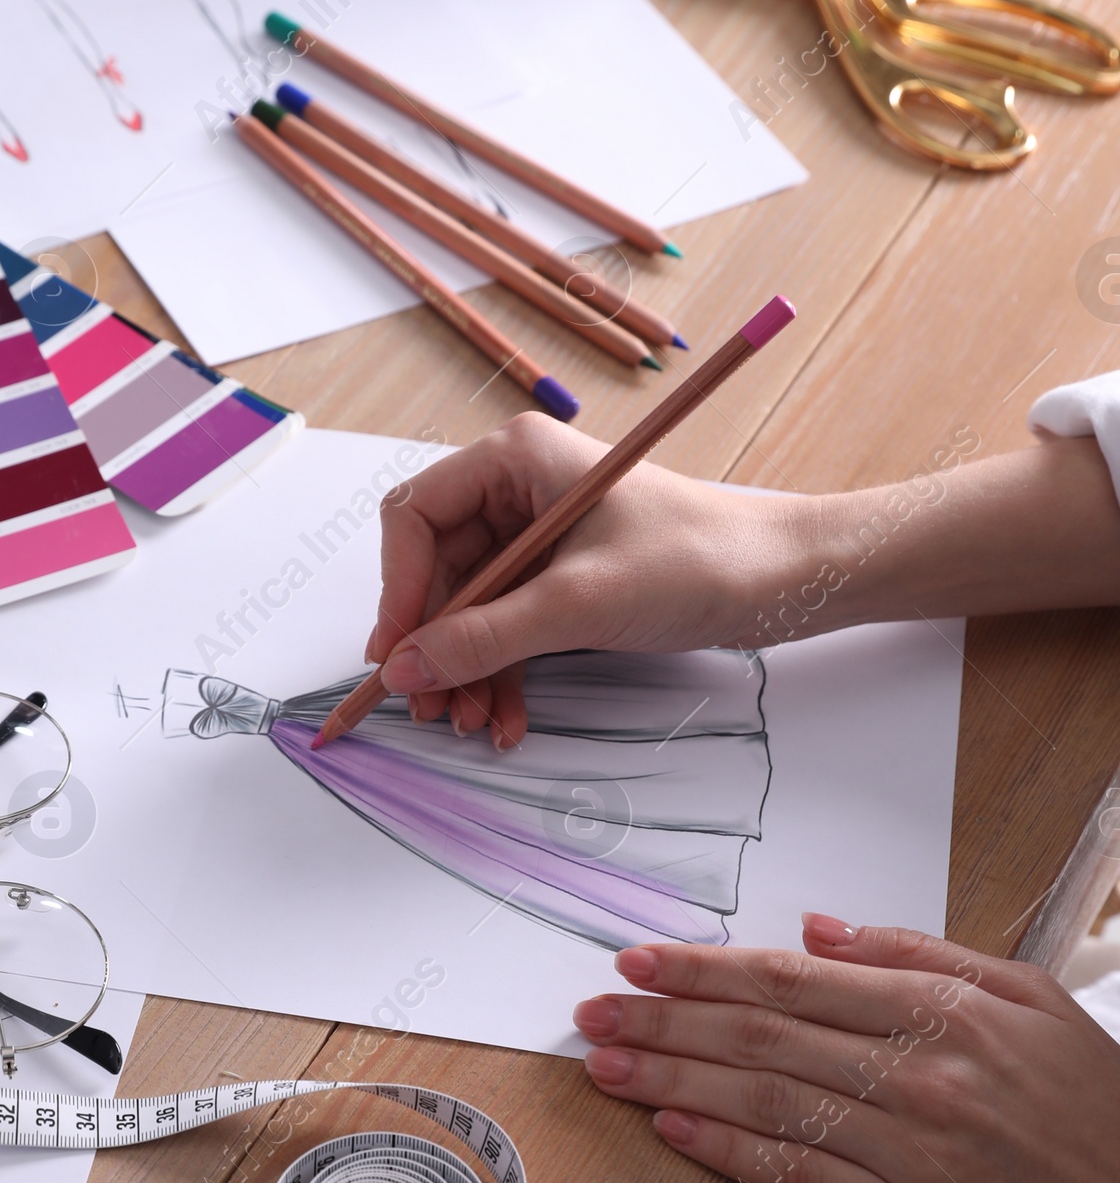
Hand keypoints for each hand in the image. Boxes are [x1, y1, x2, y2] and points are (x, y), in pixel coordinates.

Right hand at [365, 413, 805, 747]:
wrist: (784, 580)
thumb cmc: (698, 560)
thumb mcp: (580, 603)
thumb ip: (485, 636)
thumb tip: (405, 669)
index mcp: (515, 459)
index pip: (416, 517)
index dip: (399, 589)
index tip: (398, 654)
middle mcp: (518, 489)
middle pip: (438, 571)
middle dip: (435, 645)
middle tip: (430, 707)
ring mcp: (539, 535)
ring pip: (470, 608)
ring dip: (466, 669)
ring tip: (472, 723)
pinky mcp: (563, 576)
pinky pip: (507, 625)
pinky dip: (500, 672)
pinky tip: (506, 717)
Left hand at [573, 916, 1119, 1182]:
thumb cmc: (1090, 1100)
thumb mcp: (1025, 994)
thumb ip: (918, 953)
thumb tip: (821, 929)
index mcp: (943, 1013)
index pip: (793, 981)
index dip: (706, 970)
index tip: (640, 961)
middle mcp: (919, 1078)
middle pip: (762, 1039)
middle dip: (665, 1022)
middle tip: (594, 1012)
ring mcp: (912, 1154)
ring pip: (768, 1106)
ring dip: (675, 1084)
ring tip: (609, 1068)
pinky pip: (802, 1181)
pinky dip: (731, 1154)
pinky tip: (675, 1132)